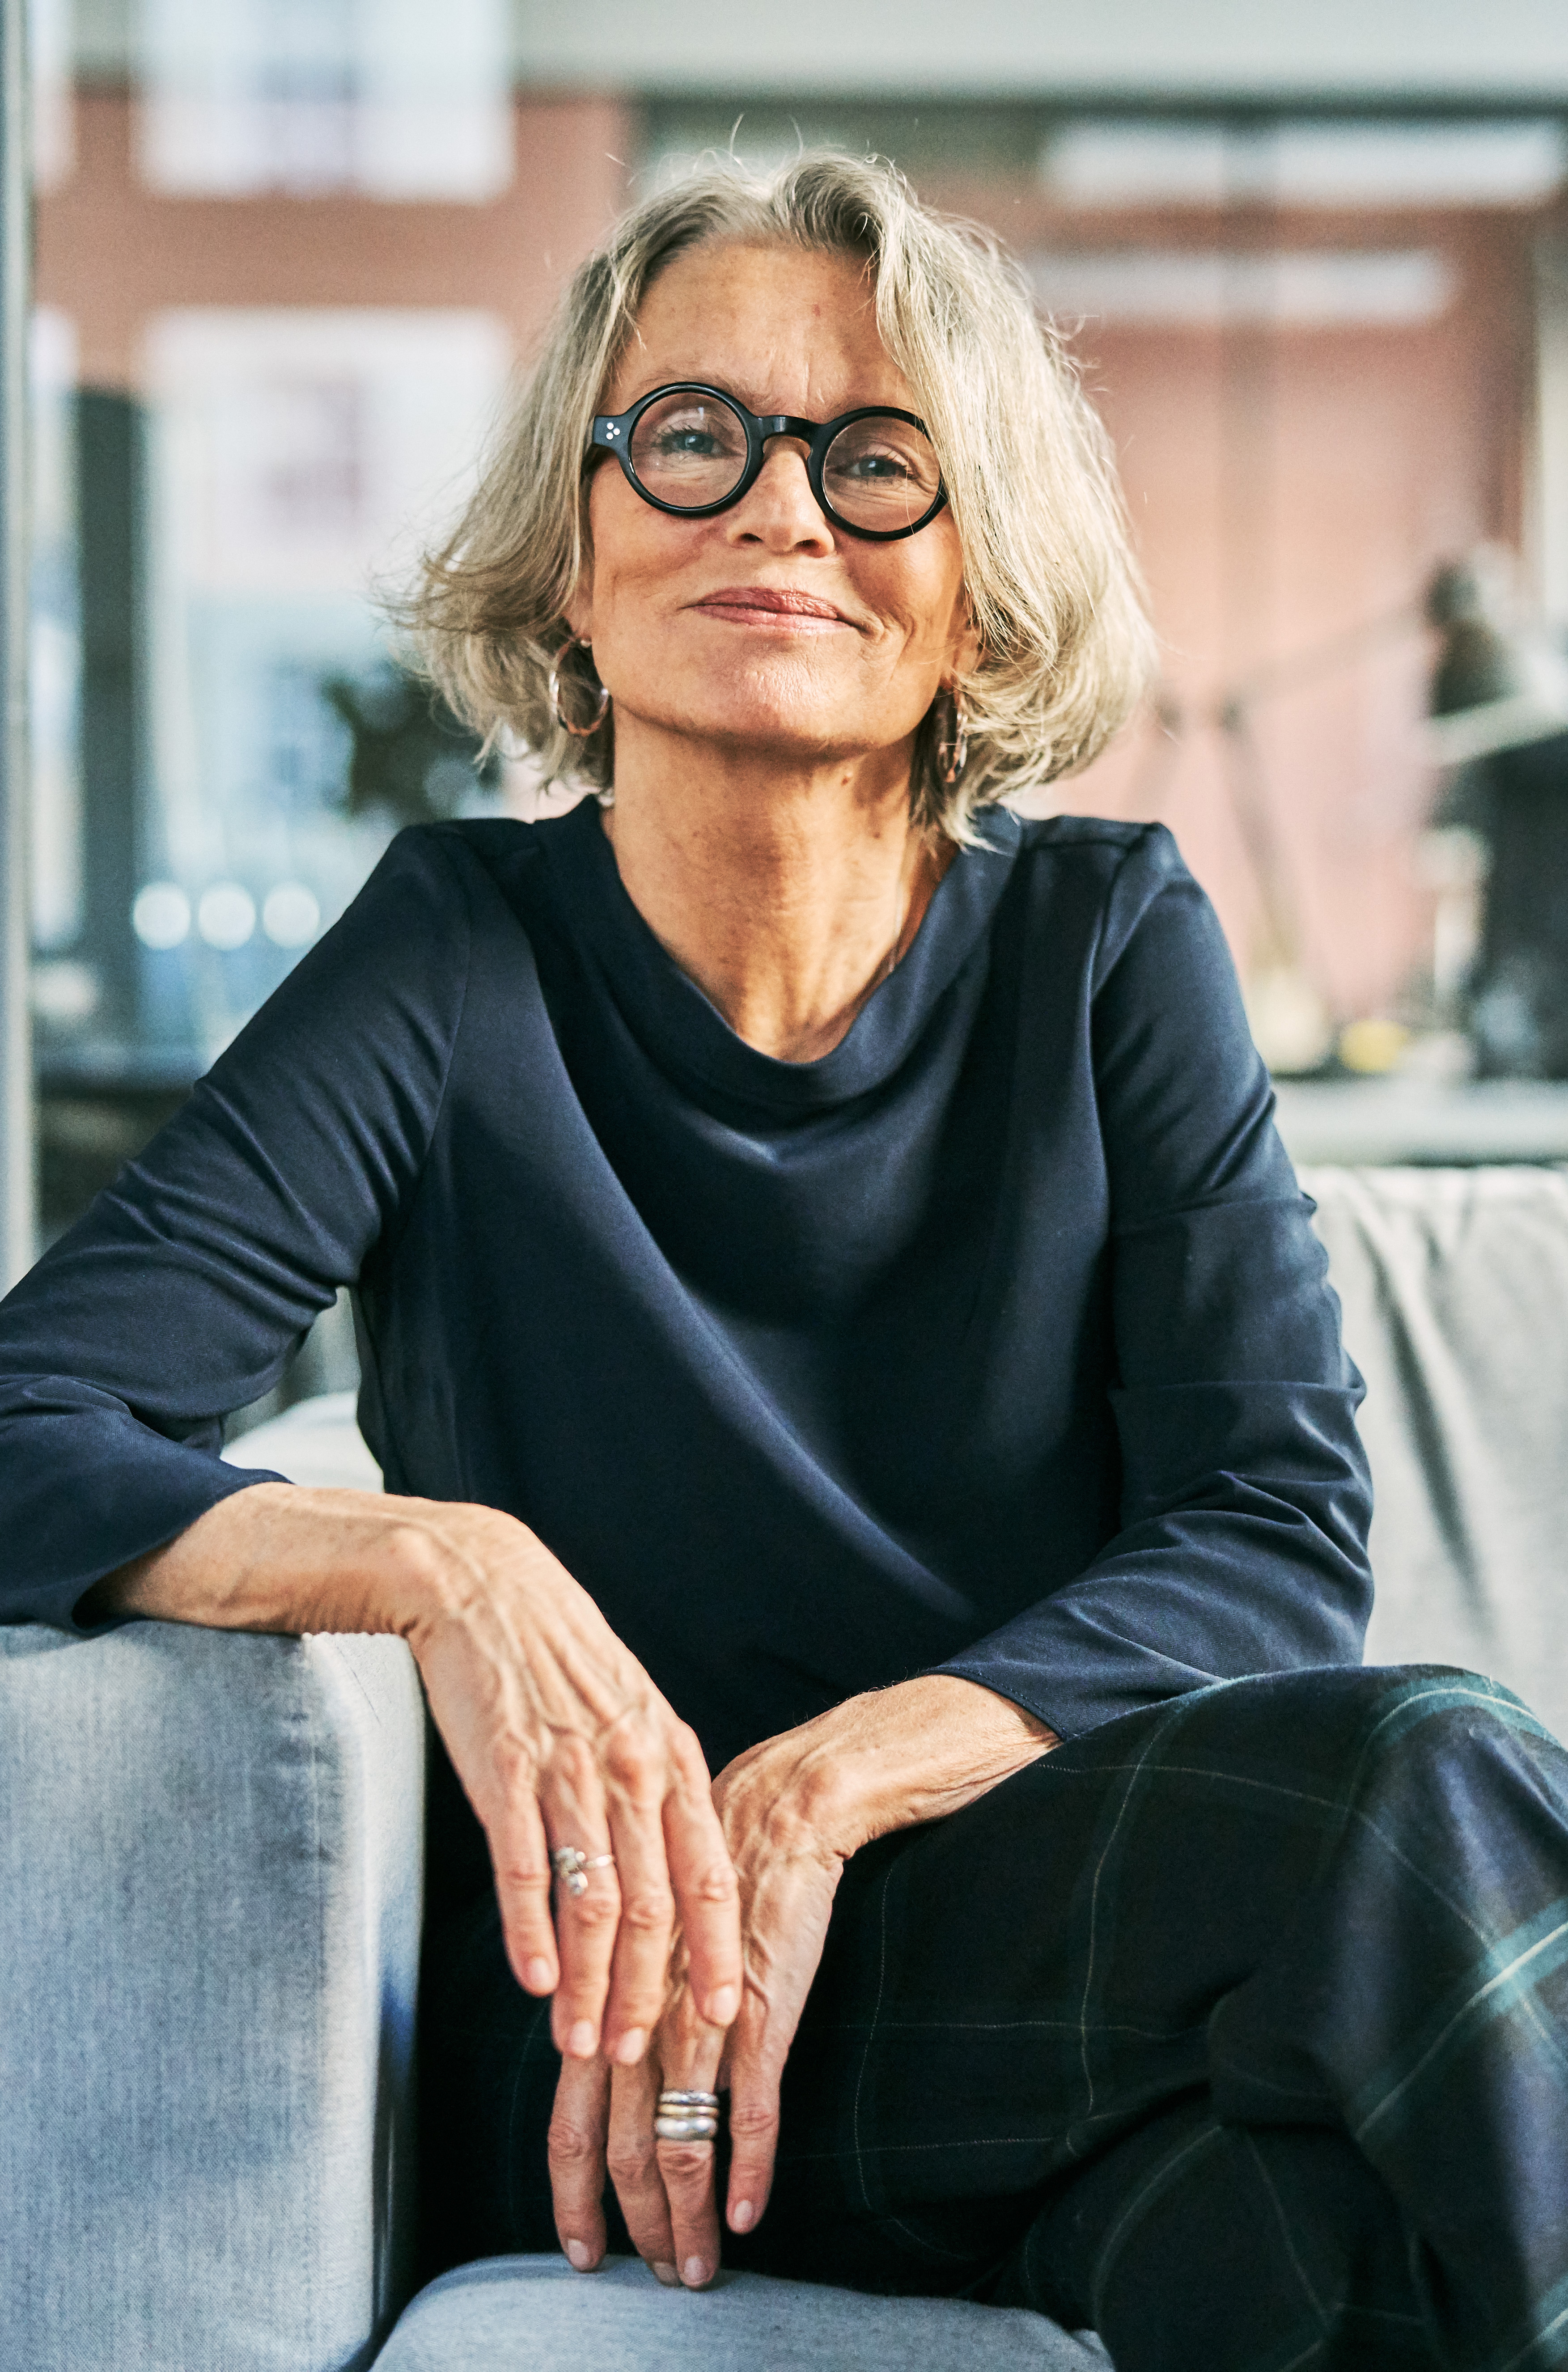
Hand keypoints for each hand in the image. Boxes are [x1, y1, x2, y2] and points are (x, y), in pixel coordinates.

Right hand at [398, 1498, 741, 2063]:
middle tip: (639, 2059)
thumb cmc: (561, 1656)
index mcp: (668, 1755)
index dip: (717, 1952)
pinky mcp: (504, 1773)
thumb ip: (652, 1783)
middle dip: (648, 1994)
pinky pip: (526, 1868)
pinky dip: (531, 1933)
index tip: (726, 2018)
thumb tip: (668, 1862)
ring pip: (591, 1901)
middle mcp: (629, 1768)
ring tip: (579, 2044)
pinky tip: (535, 1983)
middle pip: (652, 1906)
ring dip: (587, 1984)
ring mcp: (568, 1771)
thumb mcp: (630, 1710)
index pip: (709, 1874)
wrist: (487, 1587)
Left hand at [548, 1674, 1055, 2282]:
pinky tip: (752, 2213)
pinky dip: (749, 2172)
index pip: (569, 2118)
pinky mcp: (764, 2013)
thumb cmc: (708, 1871)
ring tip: (700, 2268)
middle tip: (651, 2277)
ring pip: (680, 2145)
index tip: (581, 2247)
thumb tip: (596, 2063)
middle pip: (619, 2149)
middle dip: (631, 2227)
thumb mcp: (642, 1936)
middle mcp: (644, 2019)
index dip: (570, 2192)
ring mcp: (702, 2020)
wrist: (777, 1809)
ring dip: (688, 2219)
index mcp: (609, 2000)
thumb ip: (617, 2000)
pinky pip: (751, 2112)